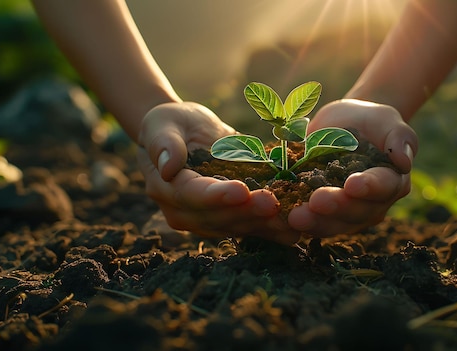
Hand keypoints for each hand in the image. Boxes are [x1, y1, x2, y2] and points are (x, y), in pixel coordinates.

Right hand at [137, 102, 300, 244]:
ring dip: (264, 225)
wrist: (183, 134)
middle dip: (246, 211)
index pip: (191, 195)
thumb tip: (168, 166)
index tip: (240, 190)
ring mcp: (208, 220)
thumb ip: (163, 143)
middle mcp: (185, 212)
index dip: (216, 196)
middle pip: (218, 216)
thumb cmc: (170, 124)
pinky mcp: (229, 220)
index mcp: (166, 188)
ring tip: (290, 218)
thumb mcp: (161, 124)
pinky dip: (273, 231)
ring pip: (237, 226)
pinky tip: (295, 231)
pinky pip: (251, 228)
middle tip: (272, 203)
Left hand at [287, 99, 417, 236]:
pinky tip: (283, 219)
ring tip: (295, 217)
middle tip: (317, 201)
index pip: (384, 187)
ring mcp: (350, 214)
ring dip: (316, 222)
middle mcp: (374, 203)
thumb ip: (398, 137)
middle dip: (337, 207)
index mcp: (392, 180)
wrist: (346, 126)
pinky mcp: (326, 216)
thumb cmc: (370, 121)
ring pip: (335, 224)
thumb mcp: (386, 119)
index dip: (369, 188)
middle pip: (357, 211)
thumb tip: (404, 161)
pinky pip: (315, 223)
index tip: (352, 184)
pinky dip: (300, 224)